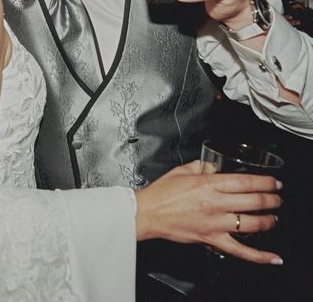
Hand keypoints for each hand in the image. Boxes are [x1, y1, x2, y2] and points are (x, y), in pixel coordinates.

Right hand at [135, 160, 282, 264]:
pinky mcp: (210, 239)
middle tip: (277, 198)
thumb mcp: (181, 171)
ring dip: (269, 220)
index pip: (245, 181)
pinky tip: (273, 257)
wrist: (145, 213)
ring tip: (274, 218)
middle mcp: (214, 203)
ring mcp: (214, 223)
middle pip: (254, 201)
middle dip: (272, 199)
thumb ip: (200, 166)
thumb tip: (213, 165)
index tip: (274, 182)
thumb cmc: (160, 194)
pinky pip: (240, 251)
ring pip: (252, 224)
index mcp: (207, 184)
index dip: (265, 182)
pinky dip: (259, 256)